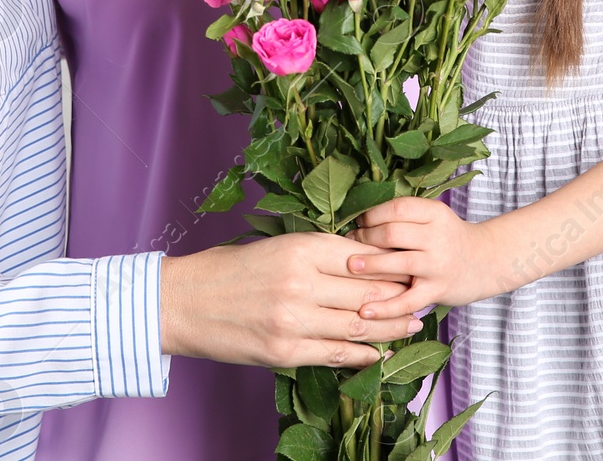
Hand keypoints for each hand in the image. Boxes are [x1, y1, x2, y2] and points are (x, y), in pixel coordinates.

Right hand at [160, 233, 417, 368]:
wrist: (181, 302)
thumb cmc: (225, 270)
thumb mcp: (272, 247)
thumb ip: (313, 255)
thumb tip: (358, 260)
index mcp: (298, 248)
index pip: (360, 255)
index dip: (390, 263)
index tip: (409, 265)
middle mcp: (300, 283)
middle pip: (366, 291)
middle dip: (398, 295)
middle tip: (421, 295)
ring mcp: (293, 320)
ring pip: (358, 325)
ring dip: (390, 327)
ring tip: (412, 324)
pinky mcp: (284, 352)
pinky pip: (335, 354)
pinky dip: (363, 355)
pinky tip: (381, 353)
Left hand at [346, 198, 494, 316]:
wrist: (488, 260)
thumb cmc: (450, 236)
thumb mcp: (434, 216)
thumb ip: (406, 215)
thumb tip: (361, 219)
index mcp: (435, 213)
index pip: (397, 208)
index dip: (372, 215)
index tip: (358, 222)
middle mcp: (437, 237)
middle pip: (393, 233)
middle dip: (366, 238)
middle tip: (350, 245)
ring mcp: (438, 265)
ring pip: (398, 263)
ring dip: (370, 265)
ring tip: (350, 267)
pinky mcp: (438, 290)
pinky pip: (408, 301)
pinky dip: (385, 308)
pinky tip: (366, 311)